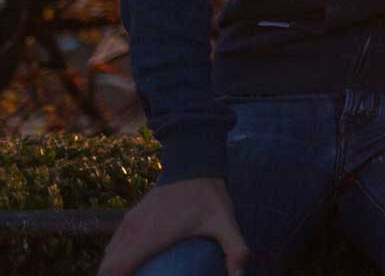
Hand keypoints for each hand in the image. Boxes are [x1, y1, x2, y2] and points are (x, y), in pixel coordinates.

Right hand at [98, 177, 247, 275]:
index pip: (114, 269)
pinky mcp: (131, 217)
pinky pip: (115, 244)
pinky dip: (116, 259)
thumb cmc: (208, 195)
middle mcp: (132, 230)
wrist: (193, 163)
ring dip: (113, 270)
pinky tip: (133, 267)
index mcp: (147, 236)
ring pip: (109, 256)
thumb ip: (235, 249)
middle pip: (106, 267)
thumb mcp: (225, 222)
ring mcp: (128, 222)